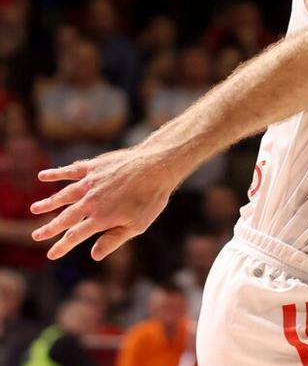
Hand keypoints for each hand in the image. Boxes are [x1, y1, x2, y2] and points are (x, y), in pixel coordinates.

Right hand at [29, 146, 178, 260]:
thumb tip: (94, 256)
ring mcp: (89, 183)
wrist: (157, 166)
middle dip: (50, 228)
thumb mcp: (137, 225)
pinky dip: (56, 174)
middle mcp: (90, 202)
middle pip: (65, 218)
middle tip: (36, 236)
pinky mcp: (93, 167)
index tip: (50, 255)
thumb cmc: (151, 197)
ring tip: (35, 209)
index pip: (75, 236)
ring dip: (48, 203)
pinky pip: (70, 171)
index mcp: (100, 218)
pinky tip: (43, 176)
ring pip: (63, 195)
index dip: (62, 246)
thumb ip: (113, 240)